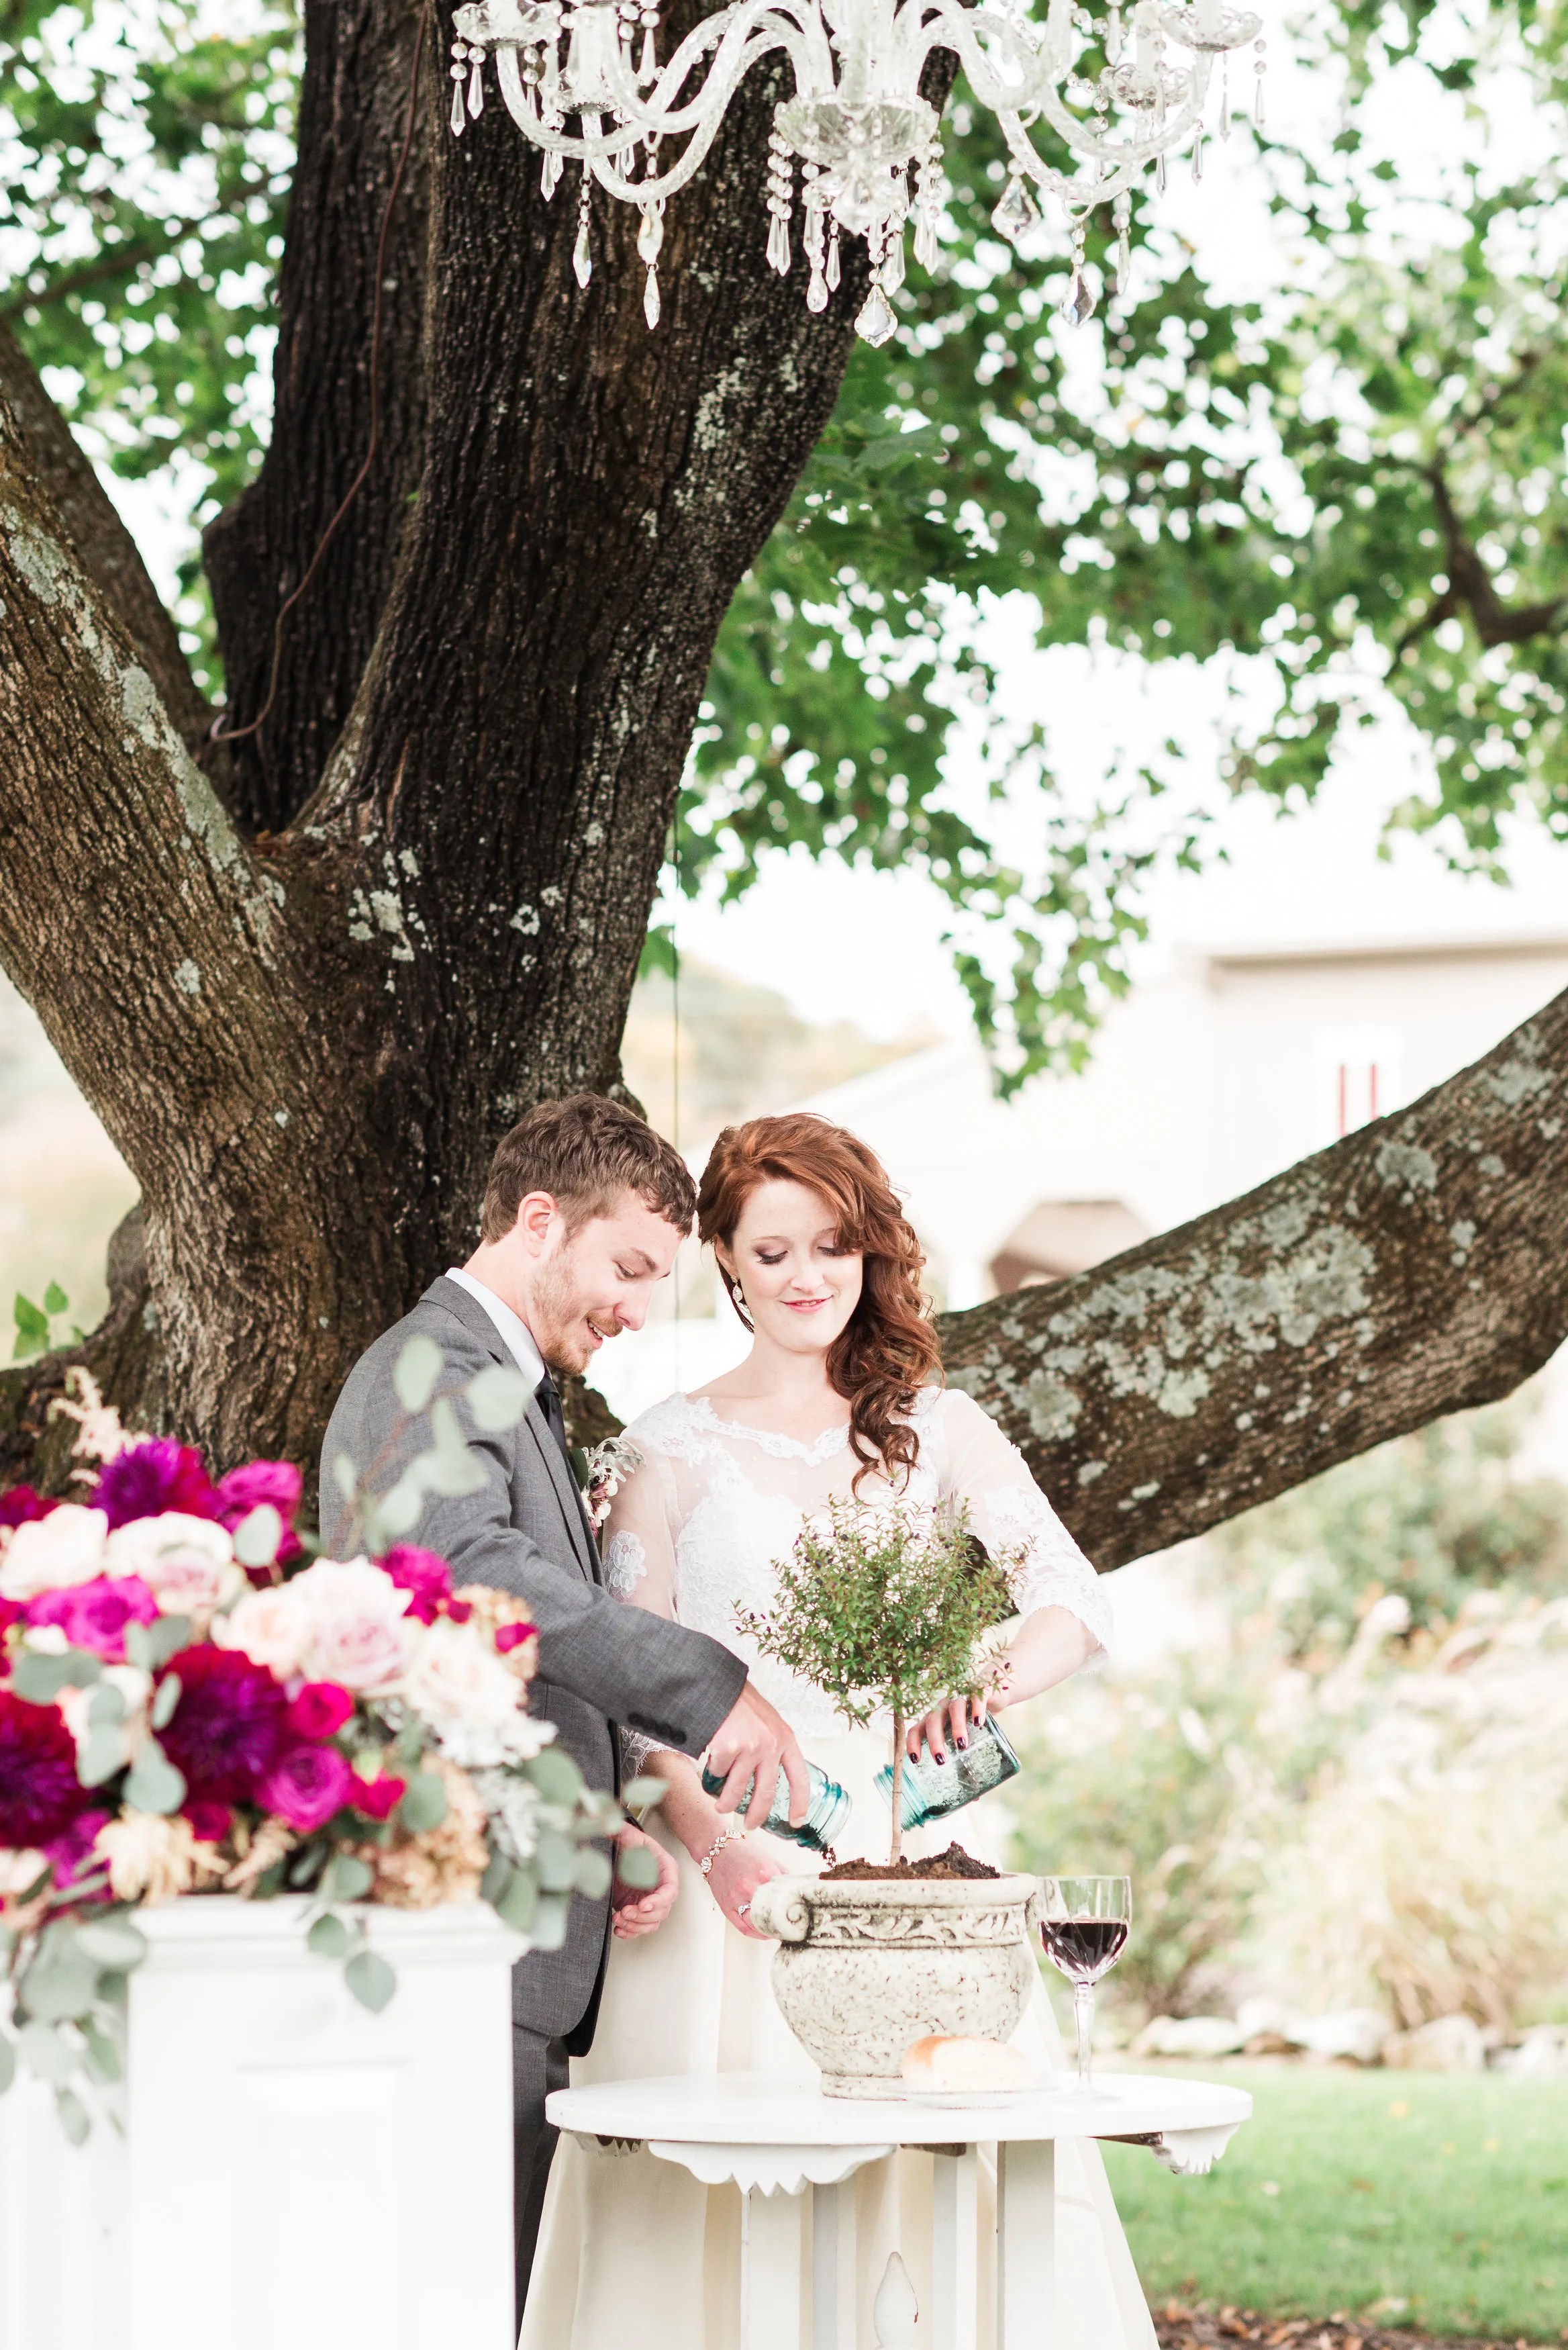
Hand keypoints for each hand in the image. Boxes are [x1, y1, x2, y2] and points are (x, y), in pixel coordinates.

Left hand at [610, 1825, 678, 1938]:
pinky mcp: (638, 1910)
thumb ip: (623, 1832)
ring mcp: (650, 1901)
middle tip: (624, 1911)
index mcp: (666, 1871)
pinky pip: (640, 1928)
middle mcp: (661, 1889)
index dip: (658, 1901)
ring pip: (651, 1923)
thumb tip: (611, 1827)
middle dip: (642, 1915)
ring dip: (635, 1925)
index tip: (642, 1904)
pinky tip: (618, 1929)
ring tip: (618, 1918)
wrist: (620, 1854)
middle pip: (662, 1911)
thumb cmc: (630, 1844)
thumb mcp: (628, 1836)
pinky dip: (630, 1932)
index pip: (670, 1891)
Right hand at [703, 1832, 788, 1939]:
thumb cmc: (743, 1854)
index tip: (799, 1915)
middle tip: (792, 1927)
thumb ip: (782, 1875)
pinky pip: (743, 1928)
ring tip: (779, 1932)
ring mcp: (737, 1899)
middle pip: (771, 1913)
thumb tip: (795, 1890)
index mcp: (764, 1873)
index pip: (784, 1897)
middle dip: (783, 1922)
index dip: (793, 1909)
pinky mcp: (727, 1908)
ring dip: (770, 1931)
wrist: (718, 1852)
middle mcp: (750, 1887)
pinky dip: (756, 1934)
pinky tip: (764, 1934)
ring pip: (757, 1924)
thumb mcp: (768, 1859)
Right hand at [706, 1682, 809, 1829]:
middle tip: (749, 1825)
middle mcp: (771, 1746)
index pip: (799, 1778)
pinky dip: (713, 1773)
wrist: (719, 1685)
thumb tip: (766, 1780)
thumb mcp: (768, 1722)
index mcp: (786, 1740)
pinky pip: (718, 1773)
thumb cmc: (742, 1704)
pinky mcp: (728, 1749)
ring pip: (737, 1791)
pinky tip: (710, 1762)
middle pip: (766, 1794)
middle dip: (757, 1815)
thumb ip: (772, 1747)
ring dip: (727, 1804)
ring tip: (721, 1807)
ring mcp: (750, 1748)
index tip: (796, 1821)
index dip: (800, 1802)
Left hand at [907, 1686, 992, 1766]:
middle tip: (941, 1760)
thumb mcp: (969, 1740)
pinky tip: (978, 1722)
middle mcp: (945, 1707)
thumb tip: (975, 1797)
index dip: (912, 1743)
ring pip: (954, 1708)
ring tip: (961, 1745)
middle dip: (935, 1741)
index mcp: (935, 1719)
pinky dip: (976, 1709)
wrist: (996, 1693)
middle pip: (933, 1721)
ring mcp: (961, 1697)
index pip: (916, 1729)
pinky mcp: (980, 1691)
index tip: (915, 1760)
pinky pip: (977, 1698)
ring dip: (956, 1726)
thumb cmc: (975, 1722)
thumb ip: (968, 1762)